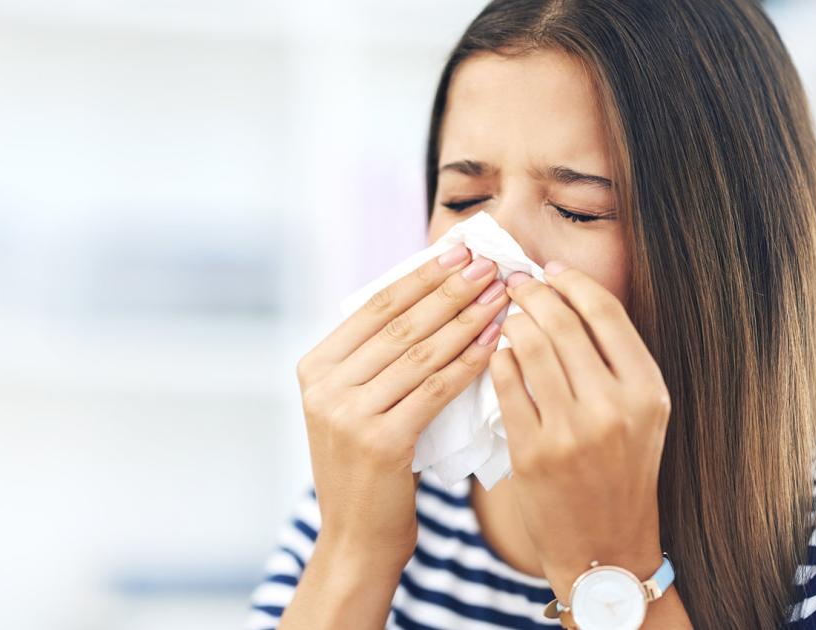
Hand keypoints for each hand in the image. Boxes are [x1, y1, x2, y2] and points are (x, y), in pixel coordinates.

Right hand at [295, 245, 509, 565]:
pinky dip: (469, 361)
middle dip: (450, 289)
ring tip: (501, 295)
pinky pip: (435, 389)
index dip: (421, 276)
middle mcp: (324, 387)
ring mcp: (348, 415)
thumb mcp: (354, 407)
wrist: (356, 539)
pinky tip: (496, 341)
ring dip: (467, 318)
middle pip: (399, 325)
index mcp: (314, 368)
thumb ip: (375, 360)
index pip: (374, 306)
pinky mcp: (380, 443)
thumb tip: (431, 296)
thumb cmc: (369, 469)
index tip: (459, 252)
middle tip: (490, 264)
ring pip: (421, 353)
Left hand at [487, 263, 671, 600]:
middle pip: (562, 322)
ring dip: (511, 321)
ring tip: (505, 316)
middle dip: (532, 293)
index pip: (605, 312)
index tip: (549, 270)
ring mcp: (572, 432)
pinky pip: (505, 384)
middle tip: (513, 283)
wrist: (605, 549)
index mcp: (648, 391)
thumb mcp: (642, 415)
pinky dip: (497, 360)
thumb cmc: (620, 473)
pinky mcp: (532, 452)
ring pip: (529, 347)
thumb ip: (614, 359)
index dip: (571, 281)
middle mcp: (614, 408)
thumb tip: (567, 291)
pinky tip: (496, 354)